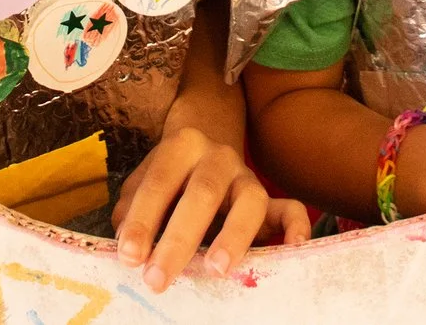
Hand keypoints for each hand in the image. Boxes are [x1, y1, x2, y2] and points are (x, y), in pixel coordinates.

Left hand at [112, 127, 309, 291]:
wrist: (202, 151)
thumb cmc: (167, 179)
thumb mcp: (142, 184)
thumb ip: (132, 211)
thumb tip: (129, 247)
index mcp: (181, 147)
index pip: (160, 182)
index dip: (143, 220)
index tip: (129, 257)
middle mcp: (218, 156)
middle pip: (202, 194)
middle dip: (178, 240)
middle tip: (157, 278)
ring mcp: (247, 176)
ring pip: (250, 200)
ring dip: (233, 236)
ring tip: (216, 270)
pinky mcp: (270, 198)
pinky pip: (291, 208)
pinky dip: (297, 227)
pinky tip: (293, 248)